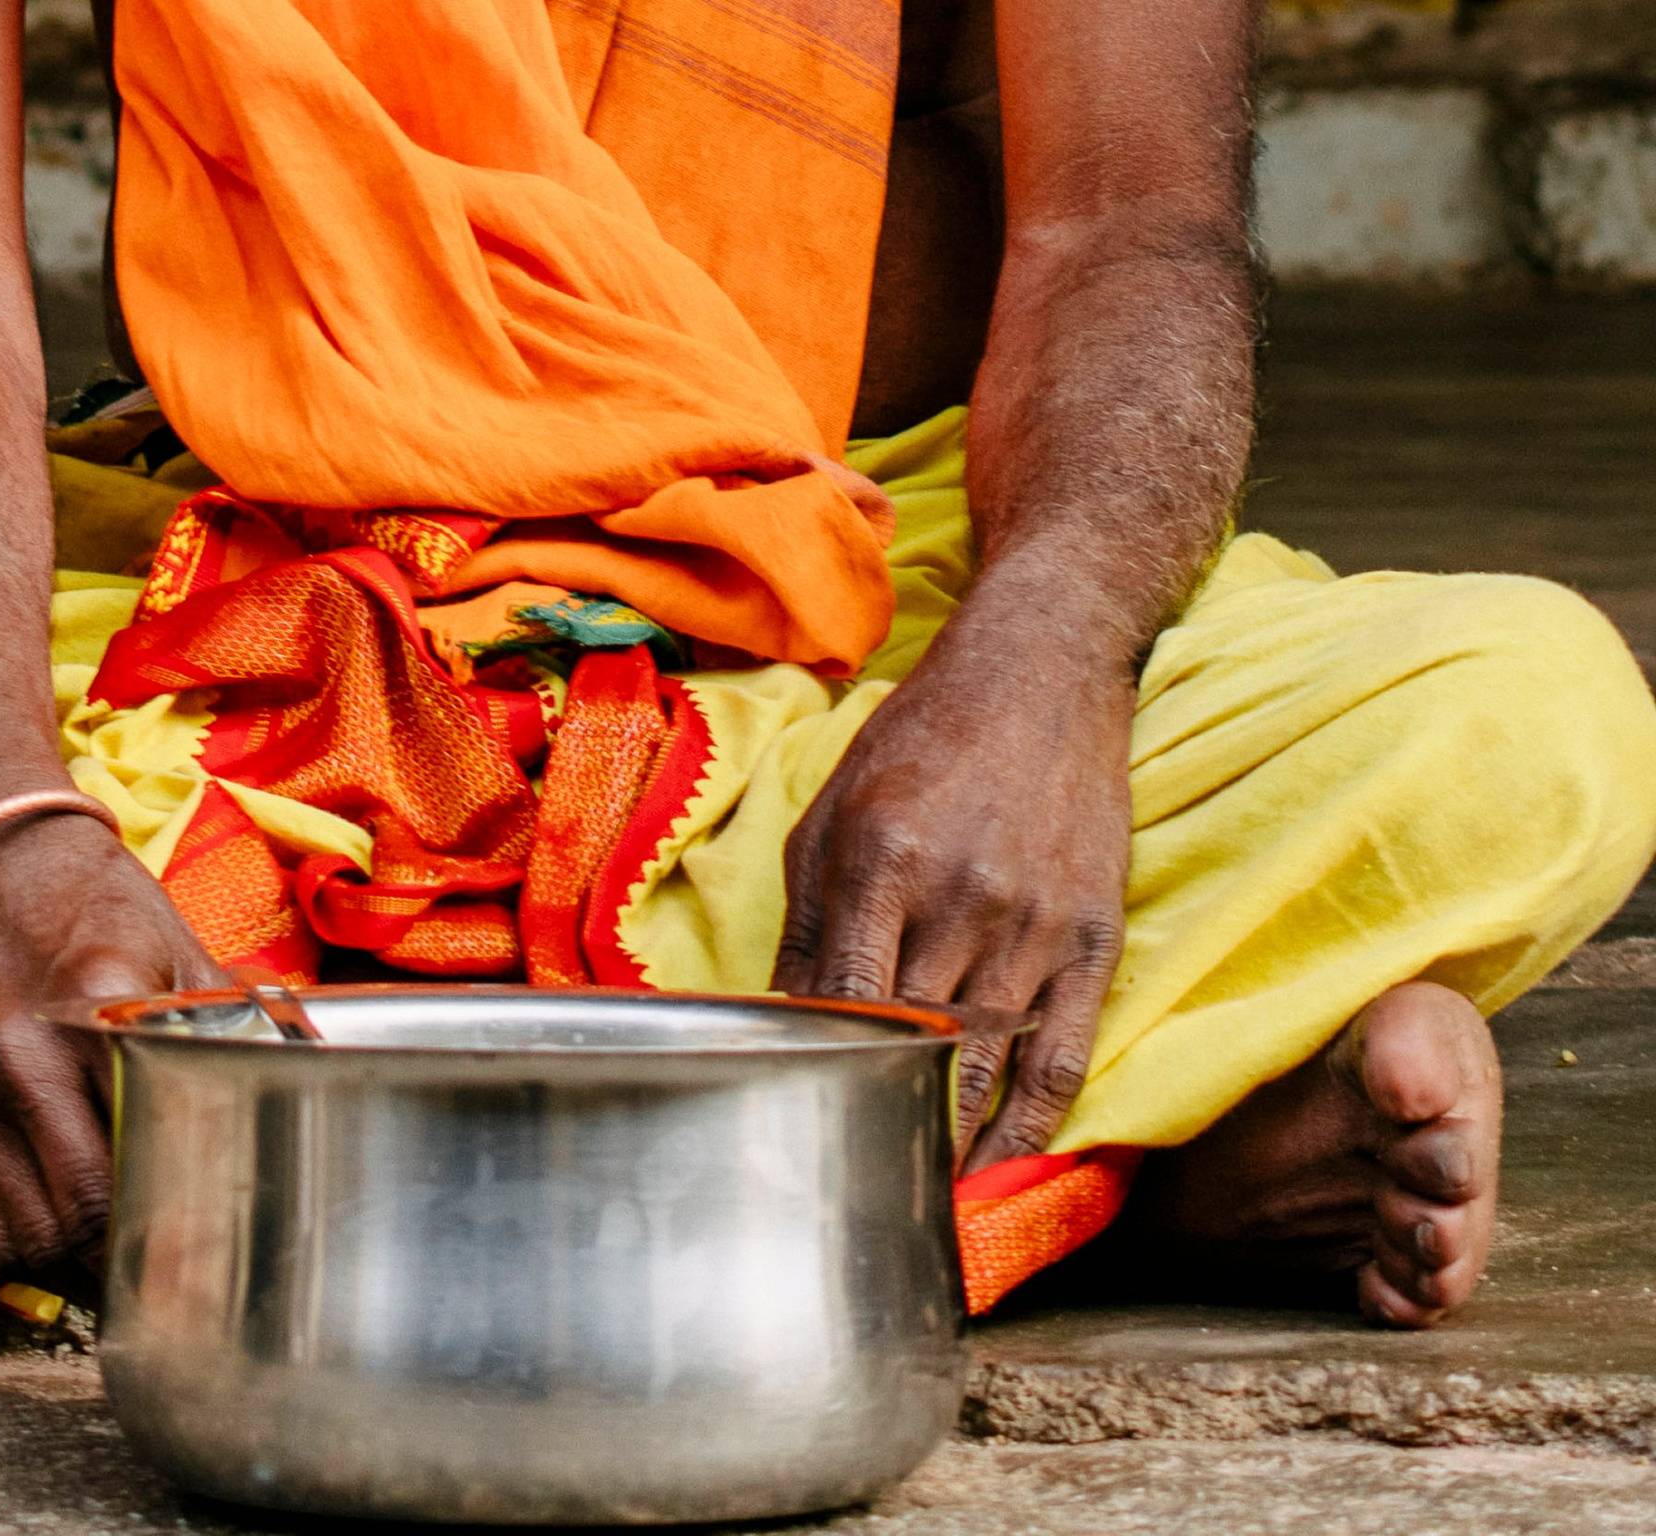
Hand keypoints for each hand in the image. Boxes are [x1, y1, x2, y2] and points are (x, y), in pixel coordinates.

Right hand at [0, 809, 220, 1274]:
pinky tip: (65, 1236)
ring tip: (119, 1268)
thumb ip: (226, 1024)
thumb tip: (302, 1079)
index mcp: (92, 1007)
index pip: (132, 1166)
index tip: (208, 1267)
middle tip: (171, 1283)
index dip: (172, 1237)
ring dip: (72, 1272)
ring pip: (20, 1242)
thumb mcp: (173, 946)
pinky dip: (23, 1247)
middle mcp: (16, 1055)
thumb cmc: (93, 900)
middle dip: (124, 1268)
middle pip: (73, 1224)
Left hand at [774, 600, 1131, 1169]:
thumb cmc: (923, 737)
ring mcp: (1035, 922)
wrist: (1042, 669)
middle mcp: (959, 897)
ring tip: (921, 1205)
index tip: (808, 1132)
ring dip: (954, 1146)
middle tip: (859, 1192)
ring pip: (988, 1070)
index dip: (828, 1080)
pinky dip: (1035, 1127)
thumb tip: (779, 1024)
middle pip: (917, 1051)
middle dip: (887, 1126)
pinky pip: (1065, 1058)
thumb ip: (807, 922)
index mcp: (880, 860)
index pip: (848, 1008)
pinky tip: (1005, 1168)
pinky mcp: (1094, 935)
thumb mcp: (835, 810)